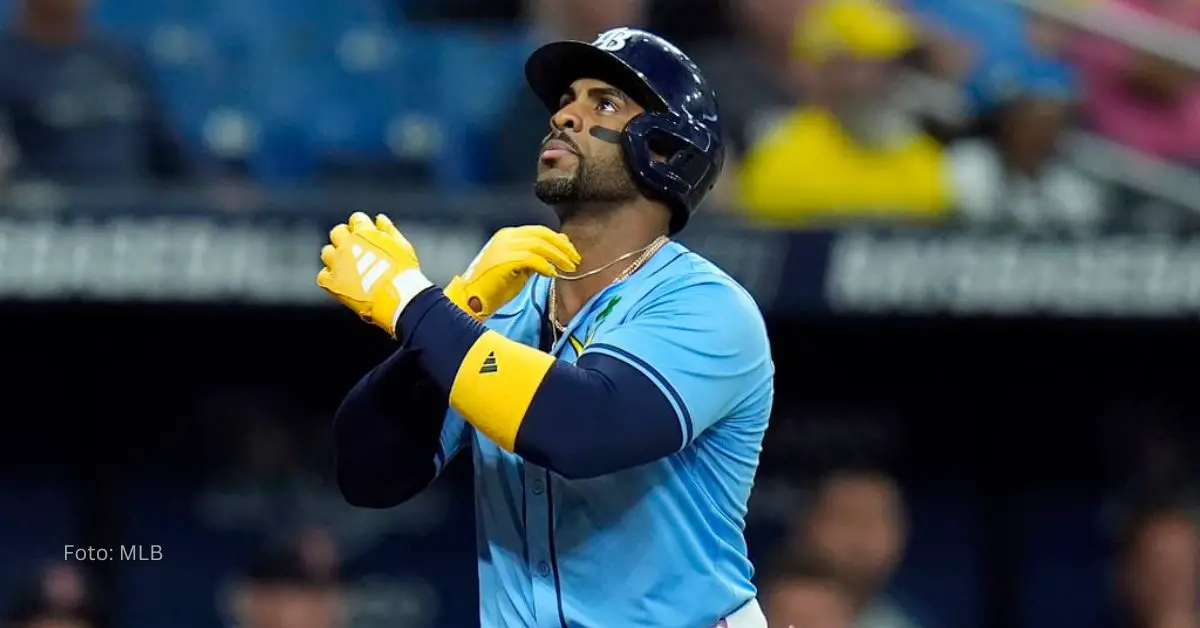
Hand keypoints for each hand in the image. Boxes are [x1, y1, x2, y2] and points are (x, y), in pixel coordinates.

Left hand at [317, 212, 433, 335]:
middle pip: (337, 233)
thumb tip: (380, 219)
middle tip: (355, 249)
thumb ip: (389, 230)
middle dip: (345, 238)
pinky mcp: (332, 282)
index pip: (356, 219)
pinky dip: (330, 277)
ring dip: (335, 257)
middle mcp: (346, 244)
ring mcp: (337, 263)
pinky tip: (341, 281)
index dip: (361, 226)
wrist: (396, 297)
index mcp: (364, 232)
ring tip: (347, 266)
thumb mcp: (402, 246)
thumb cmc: (403, 272)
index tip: (366, 234)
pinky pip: (323, 275)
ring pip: (327, 253)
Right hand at [444, 226, 579, 319]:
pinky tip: (551, 274)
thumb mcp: (520, 268)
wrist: (471, 299)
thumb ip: (537, 256)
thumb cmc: (495, 287)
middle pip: (542, 234)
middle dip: (562, 247)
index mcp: (509, 235)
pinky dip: (544, 265)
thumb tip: (560, 247)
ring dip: (557, 256)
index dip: (558, 241)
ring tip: (568, 268)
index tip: (572, 253)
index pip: (539, 231)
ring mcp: (504, 246)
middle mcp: (506, 237)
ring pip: (539, 244)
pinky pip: (531, 258)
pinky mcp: (504, 260)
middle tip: (575, 260)